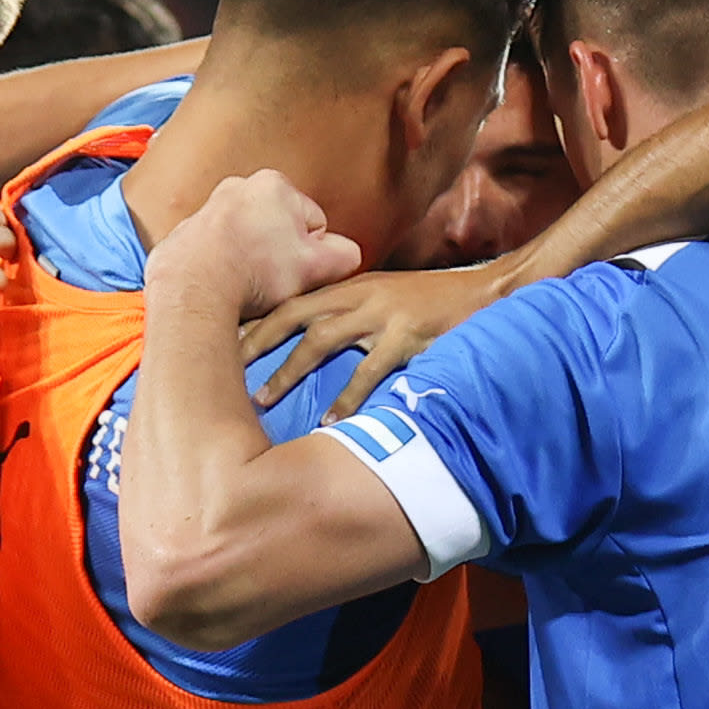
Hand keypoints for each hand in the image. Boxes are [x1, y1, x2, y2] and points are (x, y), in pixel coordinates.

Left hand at [147, 173, 359, 325]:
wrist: (193, 290)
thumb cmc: (255, 274)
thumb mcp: (318, 267)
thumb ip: (345, 255)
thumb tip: (346, 254)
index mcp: (274, 184)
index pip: (313, 223)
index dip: (312, 255)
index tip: (297, 273)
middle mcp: (238, 186)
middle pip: (277, 229)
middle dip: (278, 255)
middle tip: (272, 283)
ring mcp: (208, 209)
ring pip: (245, 240)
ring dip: (249, 261)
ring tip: (246, 286)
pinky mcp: (185, 233)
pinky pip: (214, 252)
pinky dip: (220, 266)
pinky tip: (223, 285)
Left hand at [246, 253, 516, 413]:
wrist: (487, 293)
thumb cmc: (433, 303)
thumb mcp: (384, 299)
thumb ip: (349, 315)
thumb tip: (311, 343)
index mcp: (349, 287)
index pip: (289, 302)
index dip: (254, 323)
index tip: (221, 347)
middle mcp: (358, 295)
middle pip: (292, 316)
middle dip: (255, 343)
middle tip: (223, 373)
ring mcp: (381, 314)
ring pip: (321, 340)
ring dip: (288, 371)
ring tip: (261, 400)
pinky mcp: (406, 336)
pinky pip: (369, 371)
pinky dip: (347, 397)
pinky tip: (330, 421)